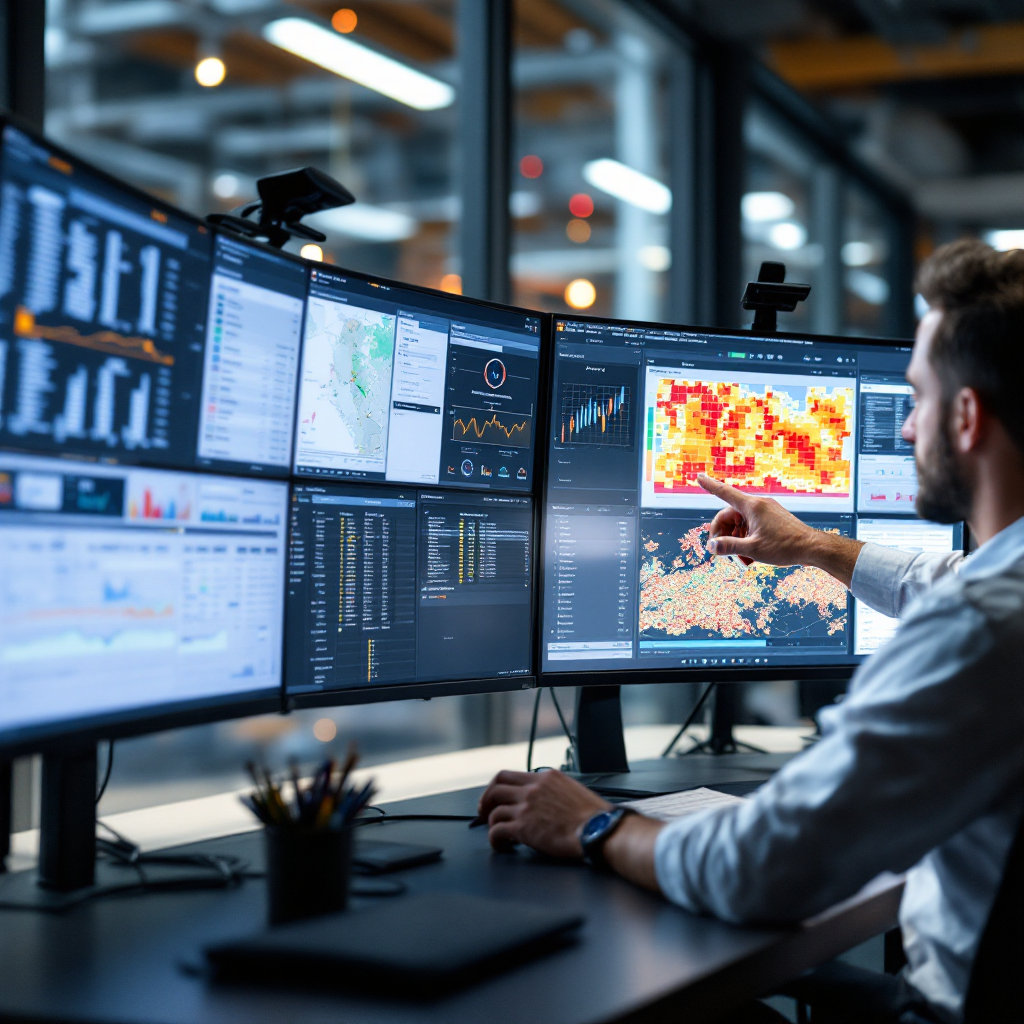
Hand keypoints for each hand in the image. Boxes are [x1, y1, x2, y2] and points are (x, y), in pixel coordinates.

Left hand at [477, 770, 610, 856]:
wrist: (601, 830)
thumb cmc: (595, 817)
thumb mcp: (572, 791)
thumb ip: (553, 791)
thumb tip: (543, 801)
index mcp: (546, 777)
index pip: (509, 775)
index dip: (496, 787)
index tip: (493, 798)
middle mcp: (533, 788)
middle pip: (496, 787)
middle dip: (486, 801)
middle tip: (483, 813)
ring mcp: (527, 806)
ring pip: (494, 810)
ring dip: (492, 824)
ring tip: (499, 835)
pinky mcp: (524, 827)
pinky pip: (496, 830)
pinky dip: (495, 839)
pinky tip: (502, 846)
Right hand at [697, 473, 862, 586]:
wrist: (812, 548)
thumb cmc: (785, 547)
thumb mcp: (753, 549)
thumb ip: (729, 546)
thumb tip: (711, 547)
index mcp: (752, 506)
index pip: (724, 492)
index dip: (709, 485)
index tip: (698, 476)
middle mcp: (758, 505)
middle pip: (729, 514)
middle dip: (722, 532)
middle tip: (720, 551)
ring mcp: (766, 511)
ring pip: (740, 522)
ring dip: (735, 538)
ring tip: (740, 557)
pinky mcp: (772, 519)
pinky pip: (751, 524)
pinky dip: (746, 537)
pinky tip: (749, 553)